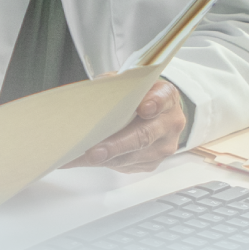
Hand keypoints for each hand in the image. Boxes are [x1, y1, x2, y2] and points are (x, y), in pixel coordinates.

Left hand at [65, 79, 184, 172]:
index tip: (143, 108)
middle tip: (94, 152)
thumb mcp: (127, 83)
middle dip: (117, 145)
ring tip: (79, 157)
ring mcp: (163, 145)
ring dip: (104, 158)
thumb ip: (114, 85)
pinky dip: (103, 163)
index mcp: (166, 96)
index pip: (164, 97)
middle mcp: (169, 122)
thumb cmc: (137, 97)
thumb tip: (90, 95)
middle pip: (144, 135)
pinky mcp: (151, 162)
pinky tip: (84, 160)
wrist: (155, 115)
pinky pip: (126, 165)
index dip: (154, 102)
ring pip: (133, 156)